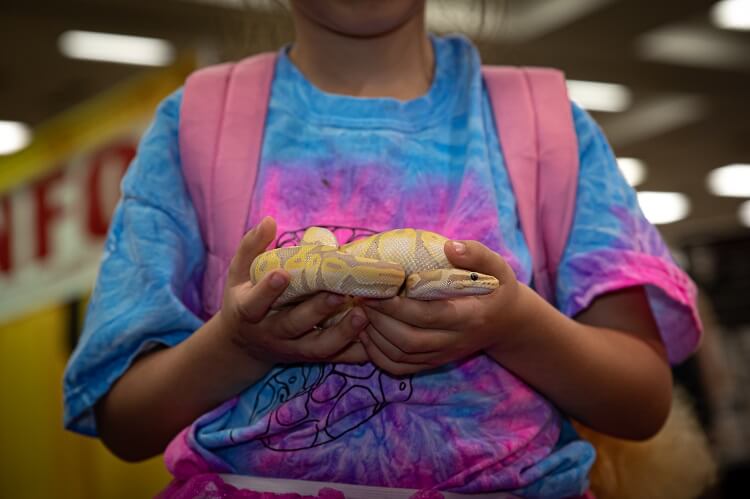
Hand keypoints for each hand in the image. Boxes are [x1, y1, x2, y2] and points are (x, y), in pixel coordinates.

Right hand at [217, 217, 369, 366]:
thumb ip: (251, 247)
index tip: (282, 274)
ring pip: (317, 347)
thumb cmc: (244, 299)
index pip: (255, 304)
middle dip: (316, 310)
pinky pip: (333, 358)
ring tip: (363, 315)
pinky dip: (354, 353)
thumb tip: (269, 220)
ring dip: (341, 334)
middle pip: (293, 325)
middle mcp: (270, 333)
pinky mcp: (309, 358)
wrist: (243, 347)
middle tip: (338, 293)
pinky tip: (374, 342)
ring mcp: (291, 348)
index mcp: (248, 311)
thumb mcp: (238, 273)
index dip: (267, 291)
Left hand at [360, 240, 525, 374]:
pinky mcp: (433, 362)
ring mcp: (442, 355)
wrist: (508, 324)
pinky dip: (377, 354)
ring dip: (374, 336)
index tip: (376, 288)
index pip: (427, 315)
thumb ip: (476, 254)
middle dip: (379, 320)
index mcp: (469, 316)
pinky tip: (366, 333)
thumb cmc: (497, 289)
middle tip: (362, 298)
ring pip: (400, 356)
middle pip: (408, 340)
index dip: (397, 305)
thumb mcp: (498, 267)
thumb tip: (449, 247)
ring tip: (359, 311)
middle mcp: (454, 341)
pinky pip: (400, 367)